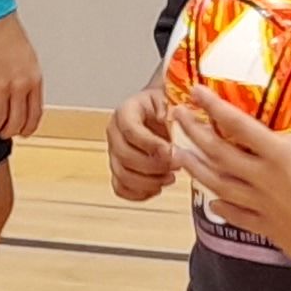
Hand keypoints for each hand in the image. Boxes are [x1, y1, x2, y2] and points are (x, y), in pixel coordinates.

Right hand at [0, 12, 44, 142]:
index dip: (28, 128)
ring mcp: (2, 85)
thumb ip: (28, 82)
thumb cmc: (10, 36)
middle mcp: (20, 85)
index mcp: (34, 81)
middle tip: (2, 132)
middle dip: (9, 132)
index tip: (23, 132)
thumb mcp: (29, 61)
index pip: (34, 115)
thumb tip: (24, 100)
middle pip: (16, 121)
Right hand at [105, 87, 177, 201]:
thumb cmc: (164, 105)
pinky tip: (157, 188)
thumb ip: (165, 104)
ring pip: (122, 175)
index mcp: (125, 113)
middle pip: (125, 156)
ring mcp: (114, 153)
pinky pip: (120, 188)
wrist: (158, 111)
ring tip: (170, 178)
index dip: (150, 144)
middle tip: (176, 165)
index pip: (130, 131)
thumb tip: (163, 117)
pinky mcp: (118, 169)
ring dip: (148, 182)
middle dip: (153, 166)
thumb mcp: (167, 96)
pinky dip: (138, 193)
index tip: (170, 151)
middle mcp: (115, 133)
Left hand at [171, 79, 290, 282]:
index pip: (240, 126)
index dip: (215, 107)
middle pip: (219, 153)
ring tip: (178, 154)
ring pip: (219, 184)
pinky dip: (222, 207)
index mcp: (279, 158)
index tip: (195, 91)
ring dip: (196, 168)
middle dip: (195, 132)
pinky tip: (212, 203)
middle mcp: (262, 180)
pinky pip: (237, 215)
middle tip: (175, 116)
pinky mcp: (268, 228)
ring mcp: (262, 206)